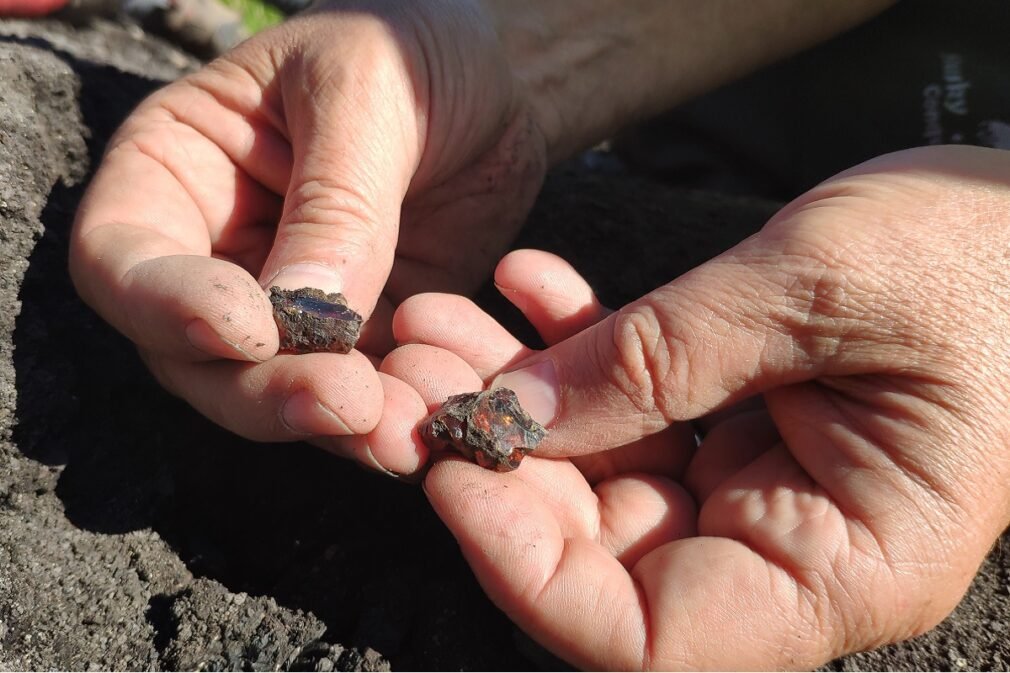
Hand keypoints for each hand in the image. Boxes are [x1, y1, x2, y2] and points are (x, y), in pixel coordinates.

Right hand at [69, 1, 545, 472]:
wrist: (492, 81)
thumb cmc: (407, 49)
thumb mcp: (367, 90)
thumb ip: (335, 198)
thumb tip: (300, 313)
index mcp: (177, 170)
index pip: (123, 259)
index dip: (168, 307)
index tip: (246, 328)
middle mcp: (217, 253)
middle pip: (194, 355)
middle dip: (263, 389)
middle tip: (344, 400)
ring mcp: (288, 307)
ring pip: (277, 392)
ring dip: (332, 421)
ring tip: (398, 428)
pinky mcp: (362, 340)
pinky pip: (361, 395)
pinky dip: (391, 417)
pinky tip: (434, 420)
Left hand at [382, 146, 1009, 667]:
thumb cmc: (981, 258)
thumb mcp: (818, 288)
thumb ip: (664, 356)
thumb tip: (517, 414)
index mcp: (843, 566)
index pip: (652, 642)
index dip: (532, 574)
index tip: (454, 476)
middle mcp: (787, 545)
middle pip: (600, 552)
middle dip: (493, 461)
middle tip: (411, 372)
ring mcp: (752, 482)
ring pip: (596, 469)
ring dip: (513, 392)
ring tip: (438, 320)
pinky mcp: (732, 420)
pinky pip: (631, 402)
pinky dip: (575, 346)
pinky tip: (525, 285)